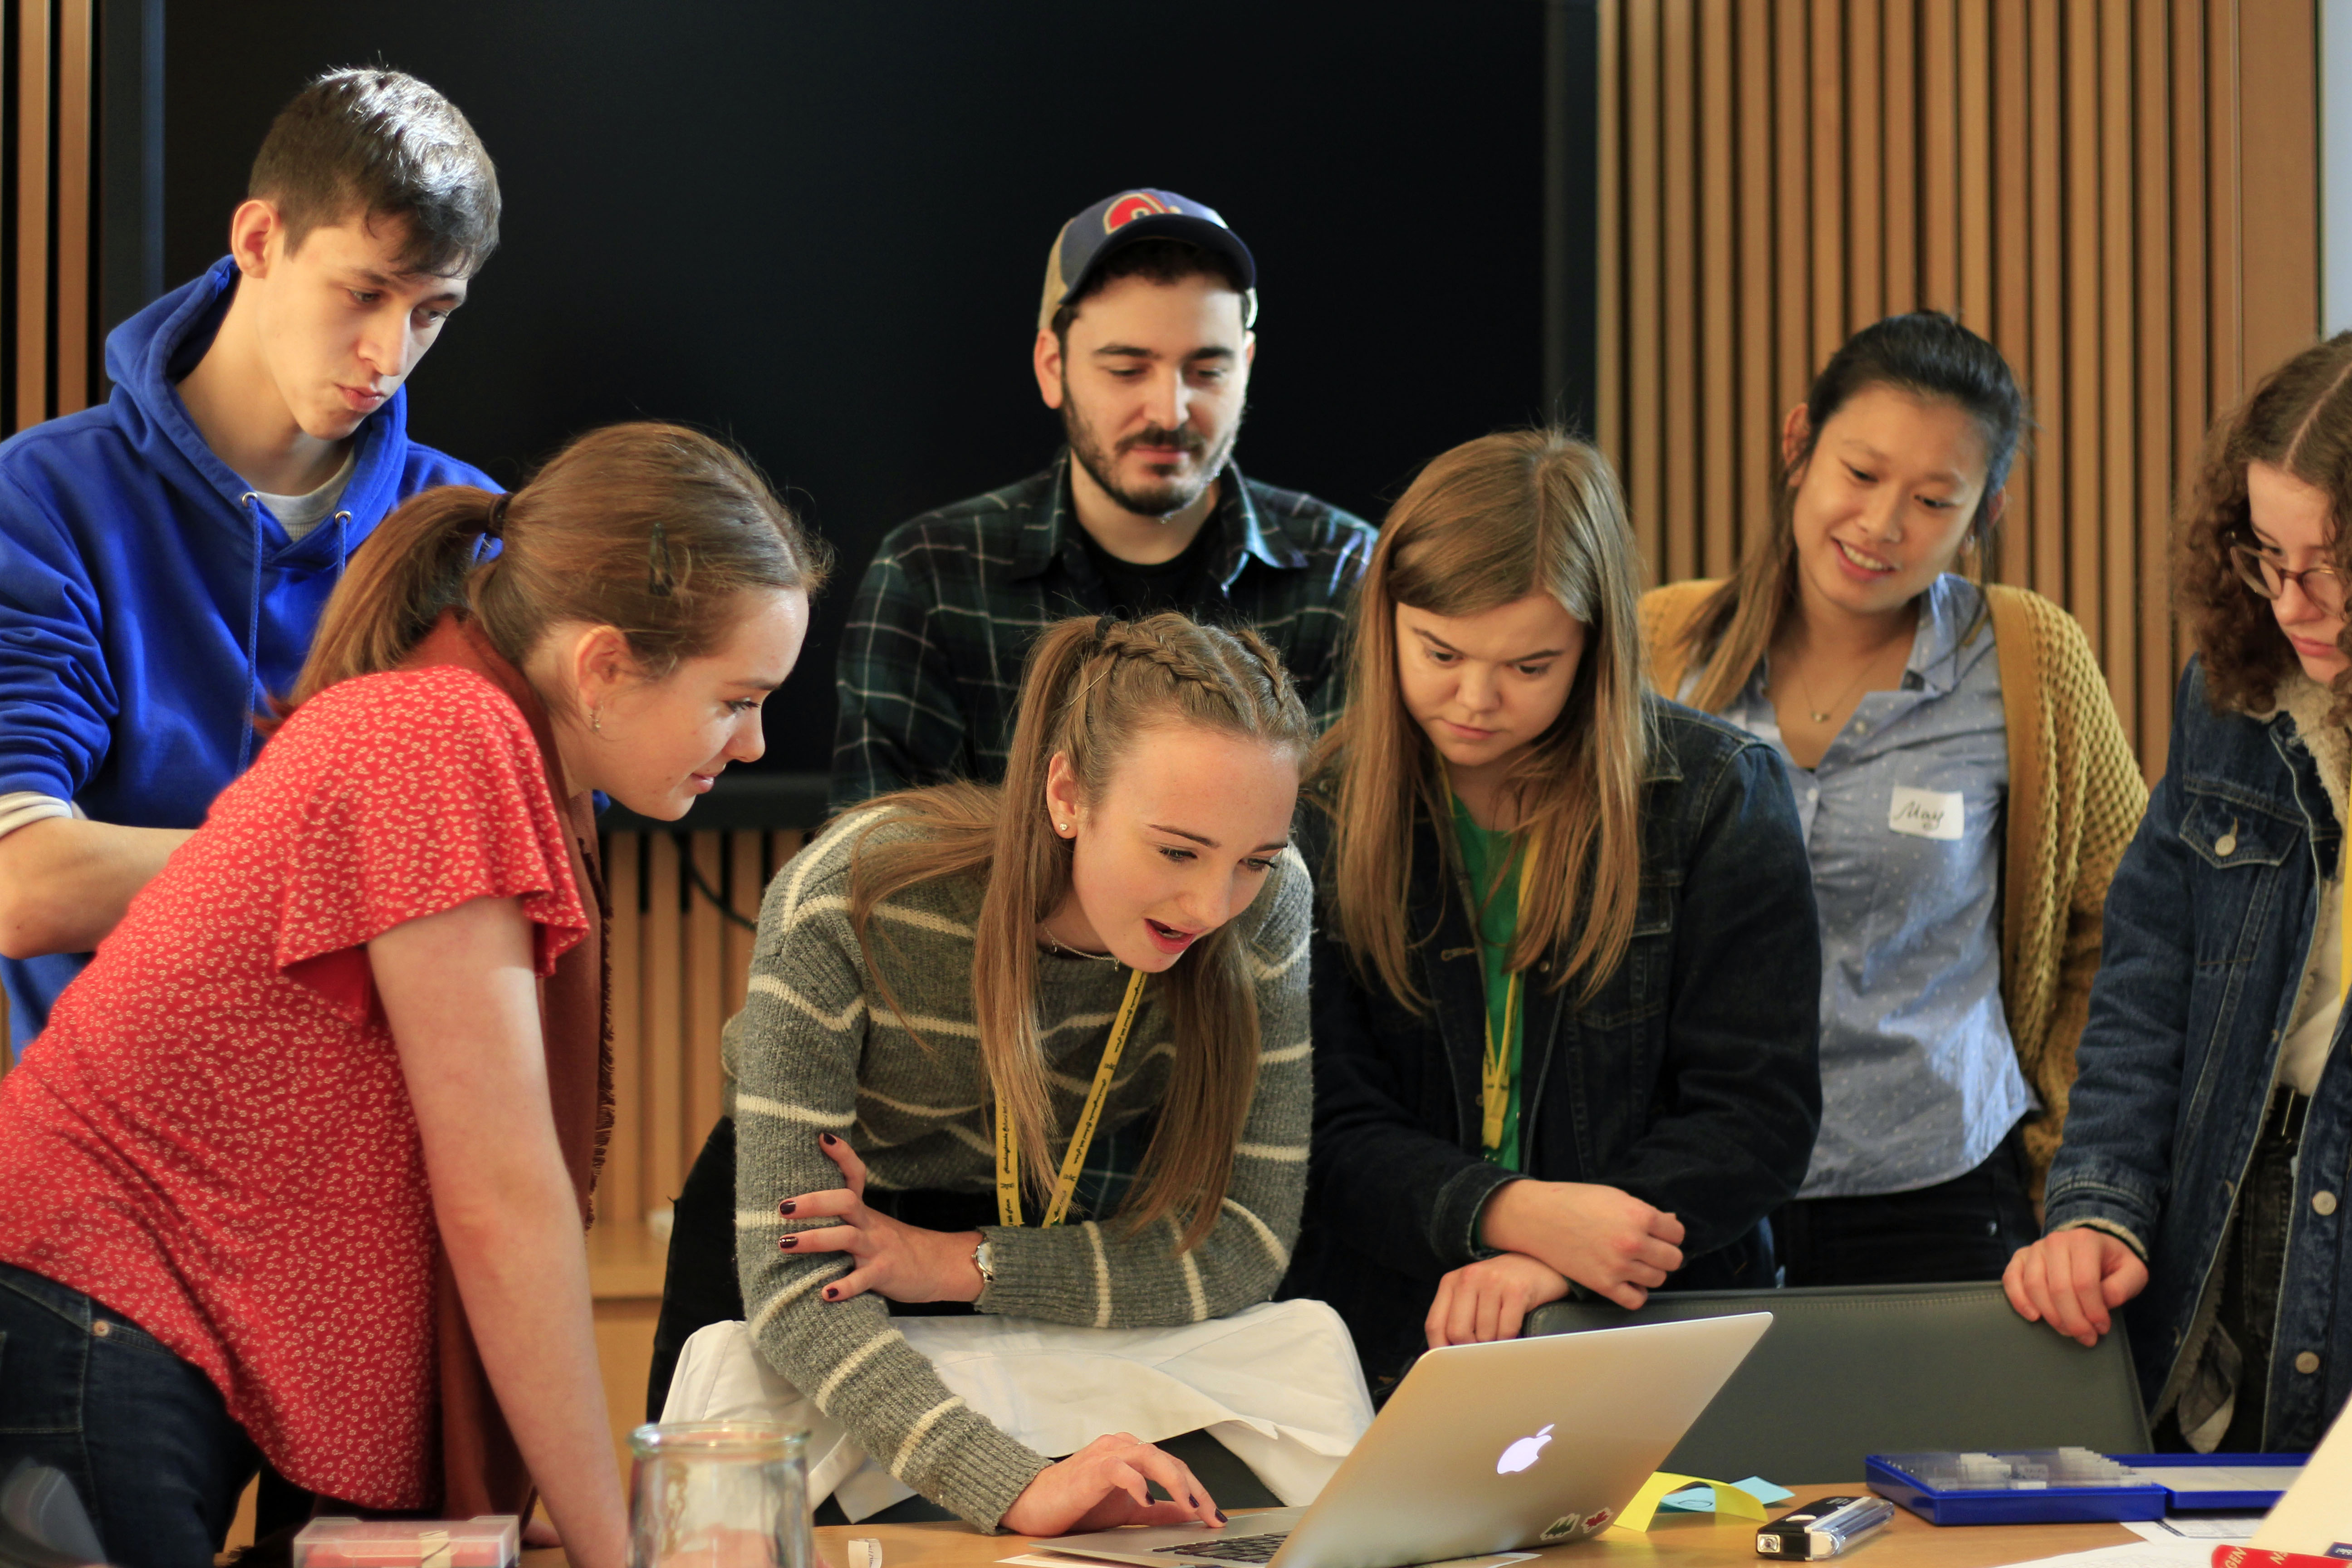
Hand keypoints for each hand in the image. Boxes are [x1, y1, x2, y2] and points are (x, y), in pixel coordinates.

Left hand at [779, 1133, 981, 1304]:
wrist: (937, 1266)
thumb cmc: (891, 1246)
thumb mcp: (870, 1225)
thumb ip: (842, 1217)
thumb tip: (795, 1209)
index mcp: (864, 1211)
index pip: (855, 1174)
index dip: (842, 1155)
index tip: (822, 1137)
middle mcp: (870, 1224)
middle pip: (845, 1201)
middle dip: (814, 1202)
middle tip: (783, 1207)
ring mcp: (877, 1248)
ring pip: (847, 1237)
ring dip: (814, 1239)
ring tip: (785, 1243)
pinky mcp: (883, 1273)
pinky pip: (862, 1280)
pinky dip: (844, 1287)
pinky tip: (825, 1294)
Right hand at [1000, 1433, 1224, 1536]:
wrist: (1033, 1504)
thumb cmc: (1077, 1503)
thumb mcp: (1126, 1510)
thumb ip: (1158, 1509)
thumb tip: (1189, 1514)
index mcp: (1132, 1455)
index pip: (1174, 1467)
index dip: (1198, 1490)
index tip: (1216, 1516)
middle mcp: (1122, 1447)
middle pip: (1168, 1460)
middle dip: (1194, 1488)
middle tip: (1211, 1514)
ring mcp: (1106, 1454)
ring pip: (1150, 1456)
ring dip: (1174, 1481)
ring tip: (1190, 1505)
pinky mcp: (1090, 1469)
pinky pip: (1118, 1468)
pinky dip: (1136, 1482)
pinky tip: (1147, 1500)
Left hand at [1426, 1252, 1570, 1347]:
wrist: (1537, 1264)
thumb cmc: (1499, 1287)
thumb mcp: (1471, 1295)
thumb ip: (1455, 1318)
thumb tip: (1444, 1355)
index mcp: (1451, 1281)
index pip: (1434, 1324)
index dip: (1440, 1350)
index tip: (1449, 1364)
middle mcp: (1469, 1277)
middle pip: (1457, 1333)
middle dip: (1470, 1348)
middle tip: (1482, 1348)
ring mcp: (1493, 1281)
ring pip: (1484, 1335)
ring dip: (1494, 1343)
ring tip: (1501, 1331)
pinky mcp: (1517, 1290)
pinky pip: (1506, 1331)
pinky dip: (1510, 1339)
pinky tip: (1514, 1329)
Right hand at [1477, 1180, 1684, 1308]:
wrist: (1537, 1217)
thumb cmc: (1574, 1201)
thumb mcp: (1615, 1197)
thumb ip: (1644, 1212)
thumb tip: (1671, 1225)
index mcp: (1638, 1215)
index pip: (1677, 1234)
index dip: (1668, 1233)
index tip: (1658, 1233)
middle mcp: (1633, 1242)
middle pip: (1673, 1259)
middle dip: (1663, 1253)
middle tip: (1648, 1249)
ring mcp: (1618, 1266)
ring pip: (1657, 1279)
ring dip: (1649, 1272)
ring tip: (1634, 1263)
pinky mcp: (1602, 1285)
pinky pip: (1635, 1300)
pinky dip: (1635, 1293)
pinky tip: (1627, 1281)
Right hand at [2003, 1227, 2148, 1345]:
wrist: (2093, 1245)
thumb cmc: (2112, 1262)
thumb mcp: (2132, 1271)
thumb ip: (2123, 1287)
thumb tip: (2102, 1302)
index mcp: (2084, 1241)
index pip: (2084, 1282)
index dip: (2093, 1311)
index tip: (2102, 1328)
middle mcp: (2056, 1241)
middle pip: (2059, 1288)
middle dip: (2073, 1320)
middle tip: (2086, 1337)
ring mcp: (2035, 1248)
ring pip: (2035, 1286)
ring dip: (2051, 1316)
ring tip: (2066, 1330)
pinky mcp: (2021, 1256)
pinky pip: (2011, 1279)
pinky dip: (2019, 1300)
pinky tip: (2034, 1317)